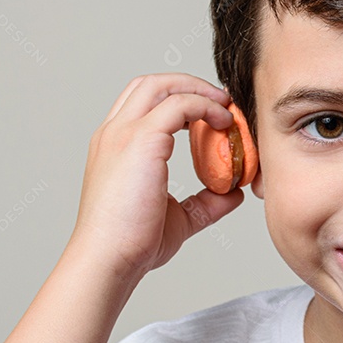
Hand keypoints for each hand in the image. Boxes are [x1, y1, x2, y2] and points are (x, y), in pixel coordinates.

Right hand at [69, 74, 245, 279]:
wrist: (109, 259)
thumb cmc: (132, 243)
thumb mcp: (179, 217)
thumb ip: (205, 201)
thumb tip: (233, 194)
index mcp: (114, 146)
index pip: (142, 102)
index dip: (178, 97)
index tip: (210, 110)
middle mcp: (114, 133)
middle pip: (151, 83)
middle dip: (189, 83)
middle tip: (222, 99)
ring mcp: (123, 133)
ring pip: (162, 85)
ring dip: (198, 89)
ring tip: (226, 106)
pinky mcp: (140, 140)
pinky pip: (181, 105)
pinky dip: (206, 106)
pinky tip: (224, 123)